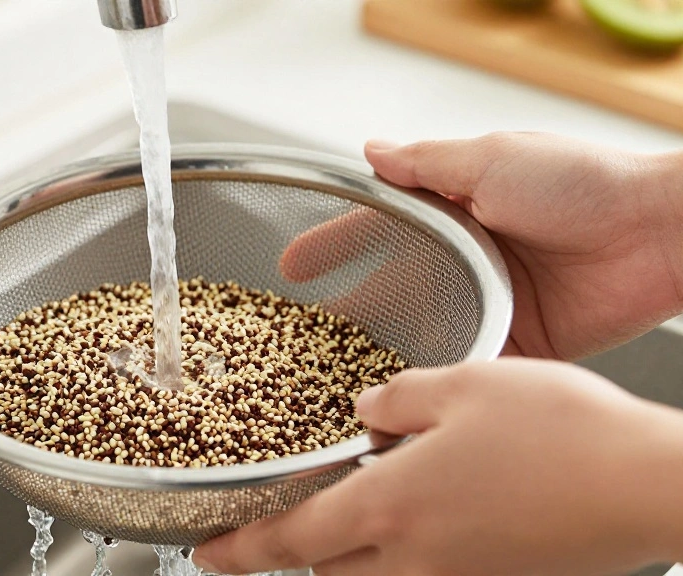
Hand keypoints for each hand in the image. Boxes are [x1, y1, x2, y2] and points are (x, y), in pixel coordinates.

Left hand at [192, 358, 682, 575]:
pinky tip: (433, 505)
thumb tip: (367, 407)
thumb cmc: (565, 433)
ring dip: (352, 548)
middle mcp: (417, 558)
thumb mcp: (463, 385)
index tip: (206, 552)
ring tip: (362, 500)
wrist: (648, 485)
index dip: (237, 549)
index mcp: (392, 507)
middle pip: (327, 568)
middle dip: (299, 546)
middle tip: (290, 513)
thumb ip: (397, 396)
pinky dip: (407, 550)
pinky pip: (427, 574)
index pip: (289, 541)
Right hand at [281, 133, 682, 359]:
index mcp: (453, 213)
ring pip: (421, 335)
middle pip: (389, 291)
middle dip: (344, 315)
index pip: (375, 232)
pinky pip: (467, 365)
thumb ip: (426, 164)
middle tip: (298, 339)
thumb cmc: (582, 183)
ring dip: (383, 356)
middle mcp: (465, 261)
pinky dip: (437, 383)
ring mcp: (488, 305)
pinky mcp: (519, 344)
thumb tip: (371, 151)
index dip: (331, 247)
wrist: (656, 233)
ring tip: (336, 381)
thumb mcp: (491, 159)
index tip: (291, 268)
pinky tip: (403, 401)